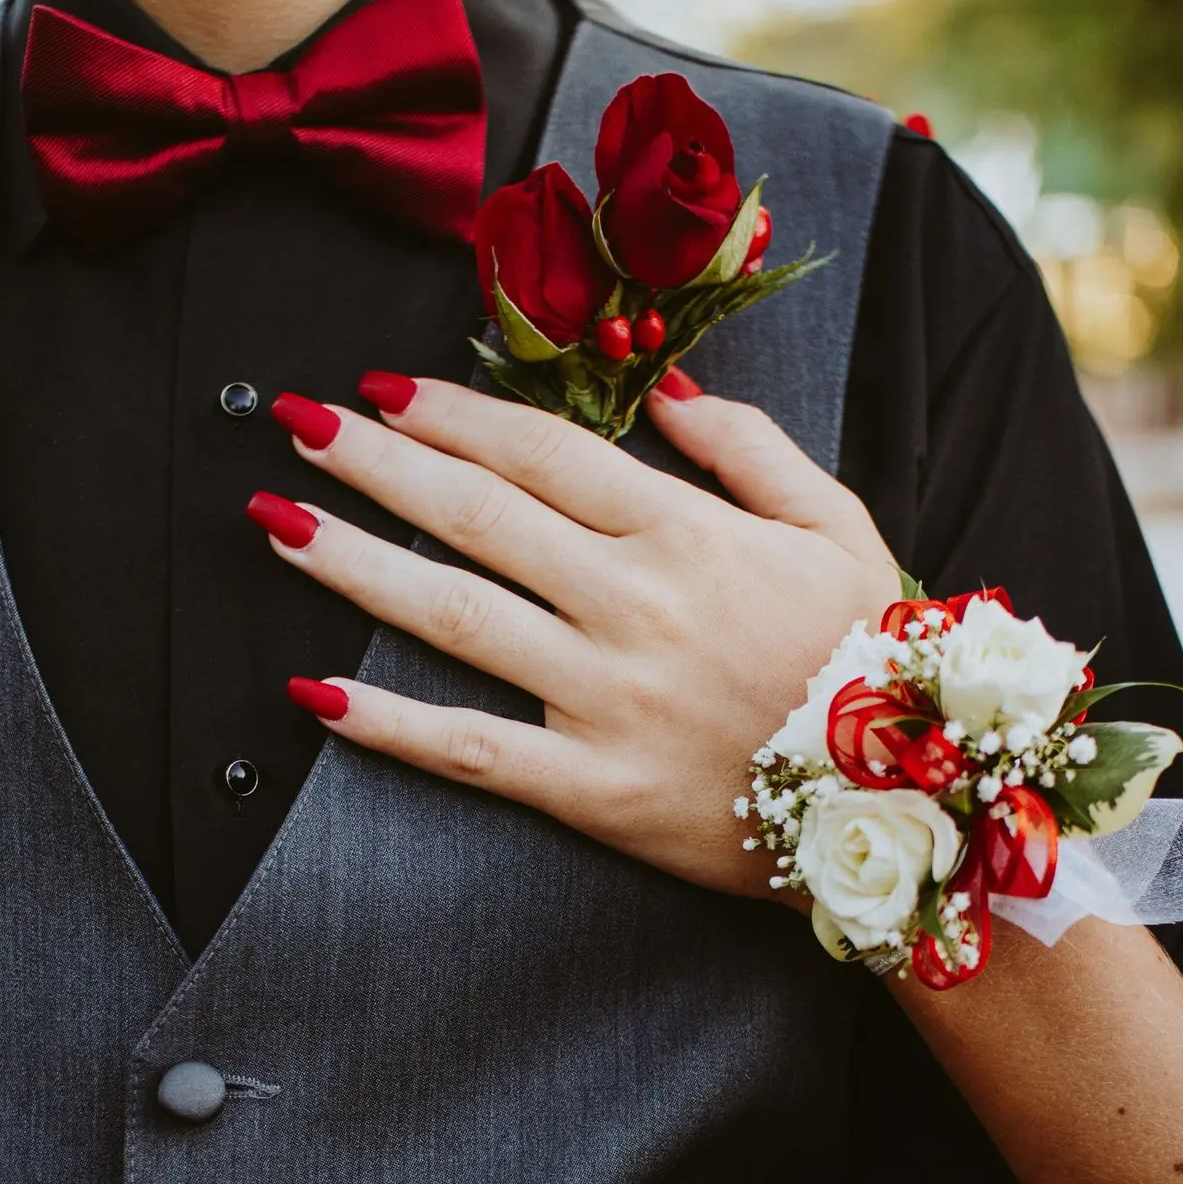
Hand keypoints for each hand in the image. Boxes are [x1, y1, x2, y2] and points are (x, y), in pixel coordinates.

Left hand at [255, 373, 896, 903]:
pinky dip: (390, 723)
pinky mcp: (595, 788)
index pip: (543, 452)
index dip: (454, 412)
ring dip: (354, 564)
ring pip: (456, 617)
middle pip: (479, 516)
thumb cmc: (869, 650)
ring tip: (276, 524)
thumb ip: (751, 447)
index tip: (384, 389)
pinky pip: (474, 750)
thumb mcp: (836, 524)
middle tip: (297, 422)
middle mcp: (633, 605)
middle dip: (376, 463)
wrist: (906, 794)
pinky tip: (316, 692)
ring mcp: (607, 699)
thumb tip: (668, 389)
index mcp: (687, 534)